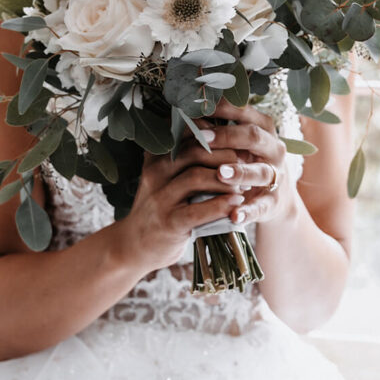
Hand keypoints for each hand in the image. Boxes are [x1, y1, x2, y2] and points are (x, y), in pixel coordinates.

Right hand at [118, 134, 245, 273]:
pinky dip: (222, 204)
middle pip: (194, 152)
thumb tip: (221, 139)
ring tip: (243, 184)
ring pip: (196, 177)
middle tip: (245, 161)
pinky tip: (236, 203)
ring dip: (226, 179)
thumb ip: (183, 159)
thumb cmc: (159, 207)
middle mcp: (155, 173)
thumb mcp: (163, 178)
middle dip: (225, 154)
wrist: (134, 245)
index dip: (215, 133)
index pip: (186, 134)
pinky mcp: (169, 223)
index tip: (236, 139)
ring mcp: (160, 198)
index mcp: (156, 158)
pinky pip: (199, 210)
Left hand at [198, 99, 296, 227]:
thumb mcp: (235, 143)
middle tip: (203, 138)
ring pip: (260, 171)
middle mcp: (273, 149)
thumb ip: (215, 130)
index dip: (222, 109)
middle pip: (253, 137)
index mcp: (262, 128)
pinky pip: (261, 206)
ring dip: (240, 172)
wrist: (272, 197)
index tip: (198, 108)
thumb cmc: (244, 161)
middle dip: (227, 136)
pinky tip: (234, 215)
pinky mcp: (272, 202)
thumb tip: (182, 117)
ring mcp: (275, 175)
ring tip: (220, 173)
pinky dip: (248, 211)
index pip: (244, 112)